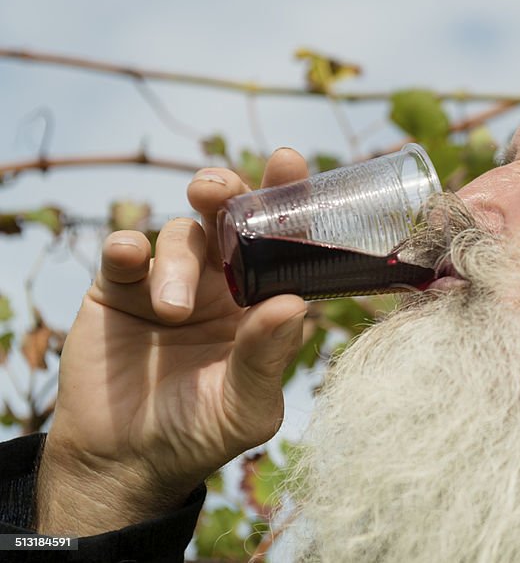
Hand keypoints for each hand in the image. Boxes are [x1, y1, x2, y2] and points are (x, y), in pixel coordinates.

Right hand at [36, 148, 309, 535]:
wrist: (124, 464)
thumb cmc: (200, 435)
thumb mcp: (245, 407)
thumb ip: (267, 357)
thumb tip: (292, 304)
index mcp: (262, 300)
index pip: (282, 241)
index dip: (288, 199)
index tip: (288, 162)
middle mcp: (221, 282)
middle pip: (229, 216)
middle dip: (227, 191)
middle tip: (216, 192)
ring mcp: (170, 280)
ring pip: (180, 235)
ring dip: (178, 261)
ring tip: (172, 312)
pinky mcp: (119, 289)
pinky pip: (123, 252)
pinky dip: (126, 247)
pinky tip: (128, 258)